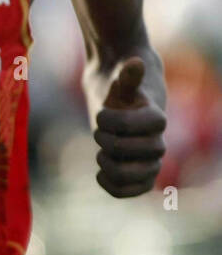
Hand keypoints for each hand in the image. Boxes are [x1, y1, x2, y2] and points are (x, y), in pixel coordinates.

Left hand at [94, 57, 165, 197]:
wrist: (119, 105)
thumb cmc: (120, 91)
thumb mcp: (122, 81)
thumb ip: (128, 76)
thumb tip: (134, 62)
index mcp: (156, 118)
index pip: (150, 124)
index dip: (118, 121)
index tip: (100, 114)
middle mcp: (157, 142)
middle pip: (144, 152)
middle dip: (112, 141)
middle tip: (98, 132)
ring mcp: (147, 161)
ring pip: (138, 177)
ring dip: (112, 166)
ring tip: (101, 154)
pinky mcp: (135, 175)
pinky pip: (129, 191)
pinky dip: (113, 187)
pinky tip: (100, 173)